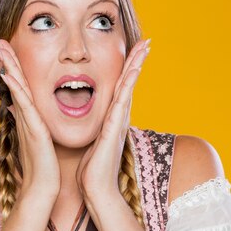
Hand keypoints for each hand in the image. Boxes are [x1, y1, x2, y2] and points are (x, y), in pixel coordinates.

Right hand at [0, 38, 60, 200]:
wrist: (44, 188)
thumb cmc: (44, 167)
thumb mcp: (36, 139)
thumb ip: (28, 122)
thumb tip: (16, 106)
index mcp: (29, 118)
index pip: (21, 86)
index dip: (13, 68)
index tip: (8, 49)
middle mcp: (25, 117)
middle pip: (15, 83)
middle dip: (7, 61)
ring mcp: (28, 122)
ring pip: (17, 89)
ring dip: (9, 68)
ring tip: (0, 49)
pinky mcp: (33, 130)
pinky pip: (24, 106)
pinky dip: (16, 89)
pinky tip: (9, 75)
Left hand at [76, 38, 150, 203]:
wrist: (96, 189)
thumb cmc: (91, 170)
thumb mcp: (90, 143)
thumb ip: (92, 131)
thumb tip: (84, 125)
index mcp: (112, 119)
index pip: (120, 88)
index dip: (127, 69)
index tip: (132, 50)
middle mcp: (119, 117)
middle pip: (129, 83)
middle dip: (137, 61)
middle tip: (146, 41)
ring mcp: (119, 121)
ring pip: (129, 87)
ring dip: (137, 66)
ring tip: (144, 46)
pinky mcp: (114, 127)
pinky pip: (122, 100)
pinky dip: (129, 83)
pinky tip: (133, 69)